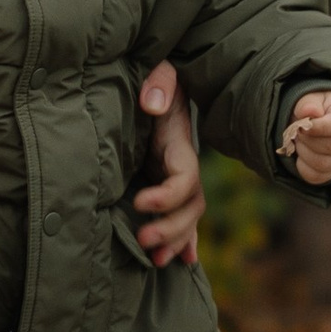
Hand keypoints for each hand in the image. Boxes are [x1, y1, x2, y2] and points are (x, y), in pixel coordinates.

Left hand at [133, 62, 202, 265]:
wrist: (155, 82)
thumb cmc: (154, 76)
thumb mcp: (160, 70)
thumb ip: (159, 81)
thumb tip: (152, 104)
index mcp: (178, 143)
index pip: (186, 177)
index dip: (168, 195)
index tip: (140, 202)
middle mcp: (182, 164)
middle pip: (191, 205)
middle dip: (172, 227)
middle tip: (144, 239)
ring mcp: (175, 177)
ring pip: (188, 217)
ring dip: (175, 240)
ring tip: (153, 258)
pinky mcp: (162, 183)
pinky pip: (180, 216)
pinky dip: (182, 239)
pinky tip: (179, 261)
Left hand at [278, 89, 330, 186]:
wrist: (323, 117)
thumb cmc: (318, 105)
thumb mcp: (312, 97)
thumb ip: (308, 103)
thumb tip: (309, 112)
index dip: (320, 127)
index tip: (303, 126)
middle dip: (308, 140)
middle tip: (297, 131)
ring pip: (324, 164)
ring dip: (304, 153)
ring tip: (299, 141)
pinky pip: (317, 176)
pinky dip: (303, 167)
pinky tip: (301, 154)